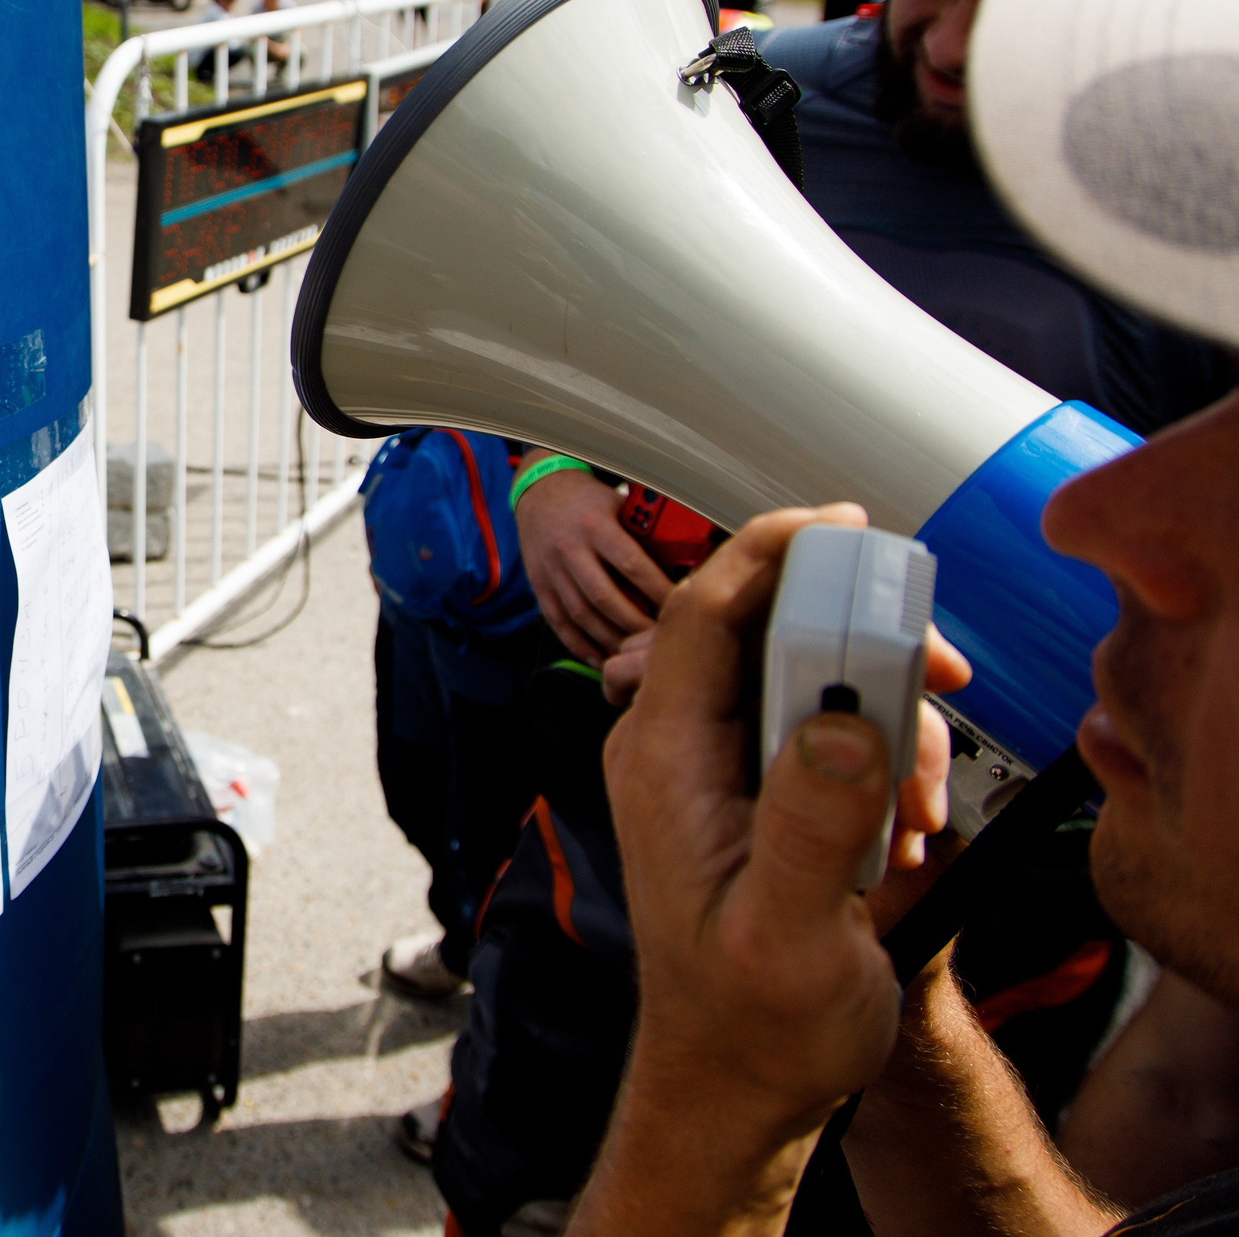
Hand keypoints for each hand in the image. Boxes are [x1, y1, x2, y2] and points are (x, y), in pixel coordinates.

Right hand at [515, 460, 672, 662]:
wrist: (539, 492)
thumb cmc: (588, 499)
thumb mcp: (618, 504)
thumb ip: (642, 533)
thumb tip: (681, 564)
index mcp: (595, 526)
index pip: (630, 564)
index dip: (656, 590)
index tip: (677, 607)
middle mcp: (570, 549)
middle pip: (605, 597)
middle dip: (635, 623)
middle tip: (659, 639)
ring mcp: (551, 570)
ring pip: (581, 614)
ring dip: (610, 639)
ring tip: (634, 654)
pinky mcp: (539, 585)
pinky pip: (558, 622)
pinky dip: (579, 644)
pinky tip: (600, 658)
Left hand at [604, 504, 970, 1151]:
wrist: (742, 1081)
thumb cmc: (750, 1022)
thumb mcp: (789, 932)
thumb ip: (810, 823)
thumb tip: (836, 719)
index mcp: (665, 758)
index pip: (703, 612)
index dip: (771, 551)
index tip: (848, 526)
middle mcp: (685, 745)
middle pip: (774, 629)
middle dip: (867, 645)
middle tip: (943, 686)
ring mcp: (726, 765)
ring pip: (819, 676)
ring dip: (893, 722)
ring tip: (919, 811)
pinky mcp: (769, 790)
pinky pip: (837, 727)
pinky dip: (891, 760)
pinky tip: (911, 829)